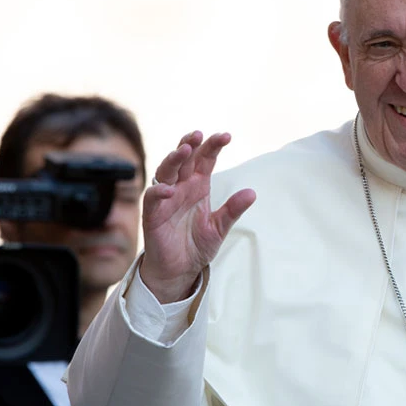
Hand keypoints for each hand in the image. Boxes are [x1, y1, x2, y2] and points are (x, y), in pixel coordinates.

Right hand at [140, 131, 255, 302]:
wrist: (180, 271)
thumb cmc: (196, 246)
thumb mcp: (219, 227)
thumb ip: (233, 210)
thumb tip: (252, 192)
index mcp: (198, 186)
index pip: (205, 160)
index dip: (213, 146)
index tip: (226, 136)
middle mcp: (181, 187)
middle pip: (184, 159)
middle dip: (191, 144)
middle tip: (200, 134)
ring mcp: (166, 199)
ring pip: (165, 171)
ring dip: (173, 159)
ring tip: (184, 150)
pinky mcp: (153, 214)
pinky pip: (153, 198)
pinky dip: (159, 191)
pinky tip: (170, 189)